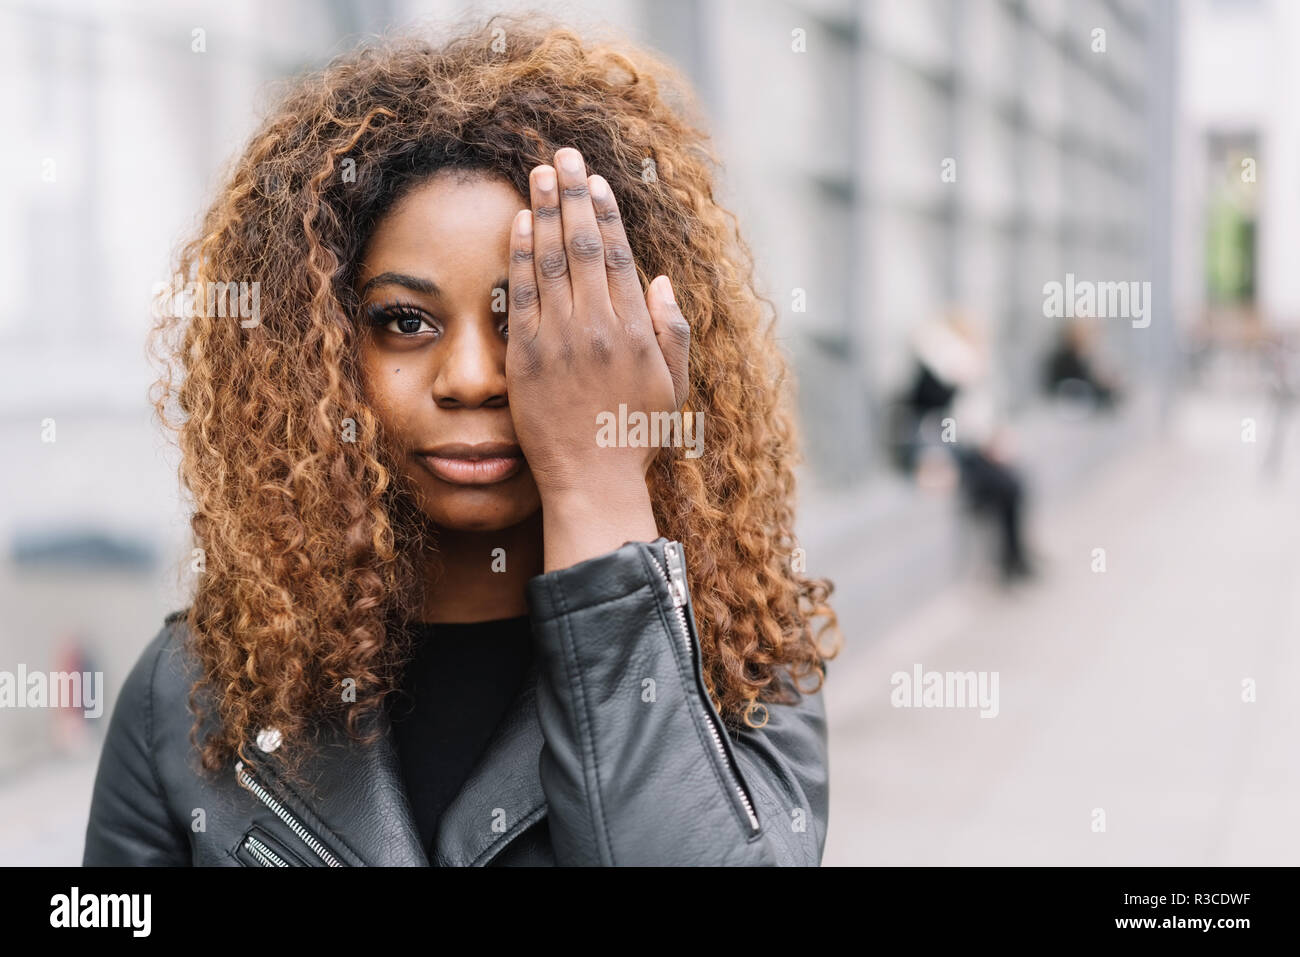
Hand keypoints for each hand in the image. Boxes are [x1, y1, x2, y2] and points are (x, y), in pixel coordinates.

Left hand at [506, 147, 690, 567]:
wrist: (592, 482)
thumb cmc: (635, 437)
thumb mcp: (673, 386)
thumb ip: (672, 332)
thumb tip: (663, 281)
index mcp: (636, 330)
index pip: (617, 256)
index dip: (604, 213)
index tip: (595, 181)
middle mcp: (598, 327)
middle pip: (581, 246)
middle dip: (571, 195)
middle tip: (561, 155)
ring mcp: (559, 340)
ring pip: (549, 260)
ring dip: (542, 212)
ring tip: (537, 173)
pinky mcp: (527, 357)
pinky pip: (521, 295)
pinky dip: (519, 256)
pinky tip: (517, 223)